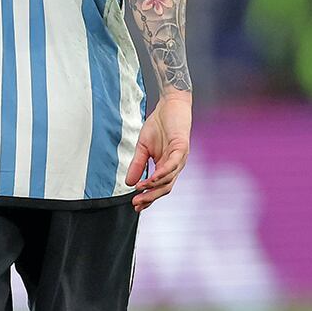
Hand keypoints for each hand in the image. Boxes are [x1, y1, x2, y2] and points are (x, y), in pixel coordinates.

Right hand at [128, 92, 191, 210]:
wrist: (170, 104)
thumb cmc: (159, 125)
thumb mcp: (142, 147)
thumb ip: (137, 164)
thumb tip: (129, 183)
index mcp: (166, 166)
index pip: (158, 187)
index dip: (148, 198)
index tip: (135, 206)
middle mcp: (175, 165)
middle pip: (165, 188)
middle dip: (150, 197)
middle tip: (136, 204)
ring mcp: (180, 158)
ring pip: (169, 179)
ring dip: (154, 187)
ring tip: (140, 191)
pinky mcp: (182, 147)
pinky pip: (173, 164)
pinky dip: (162, 173)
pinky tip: (152, 178)